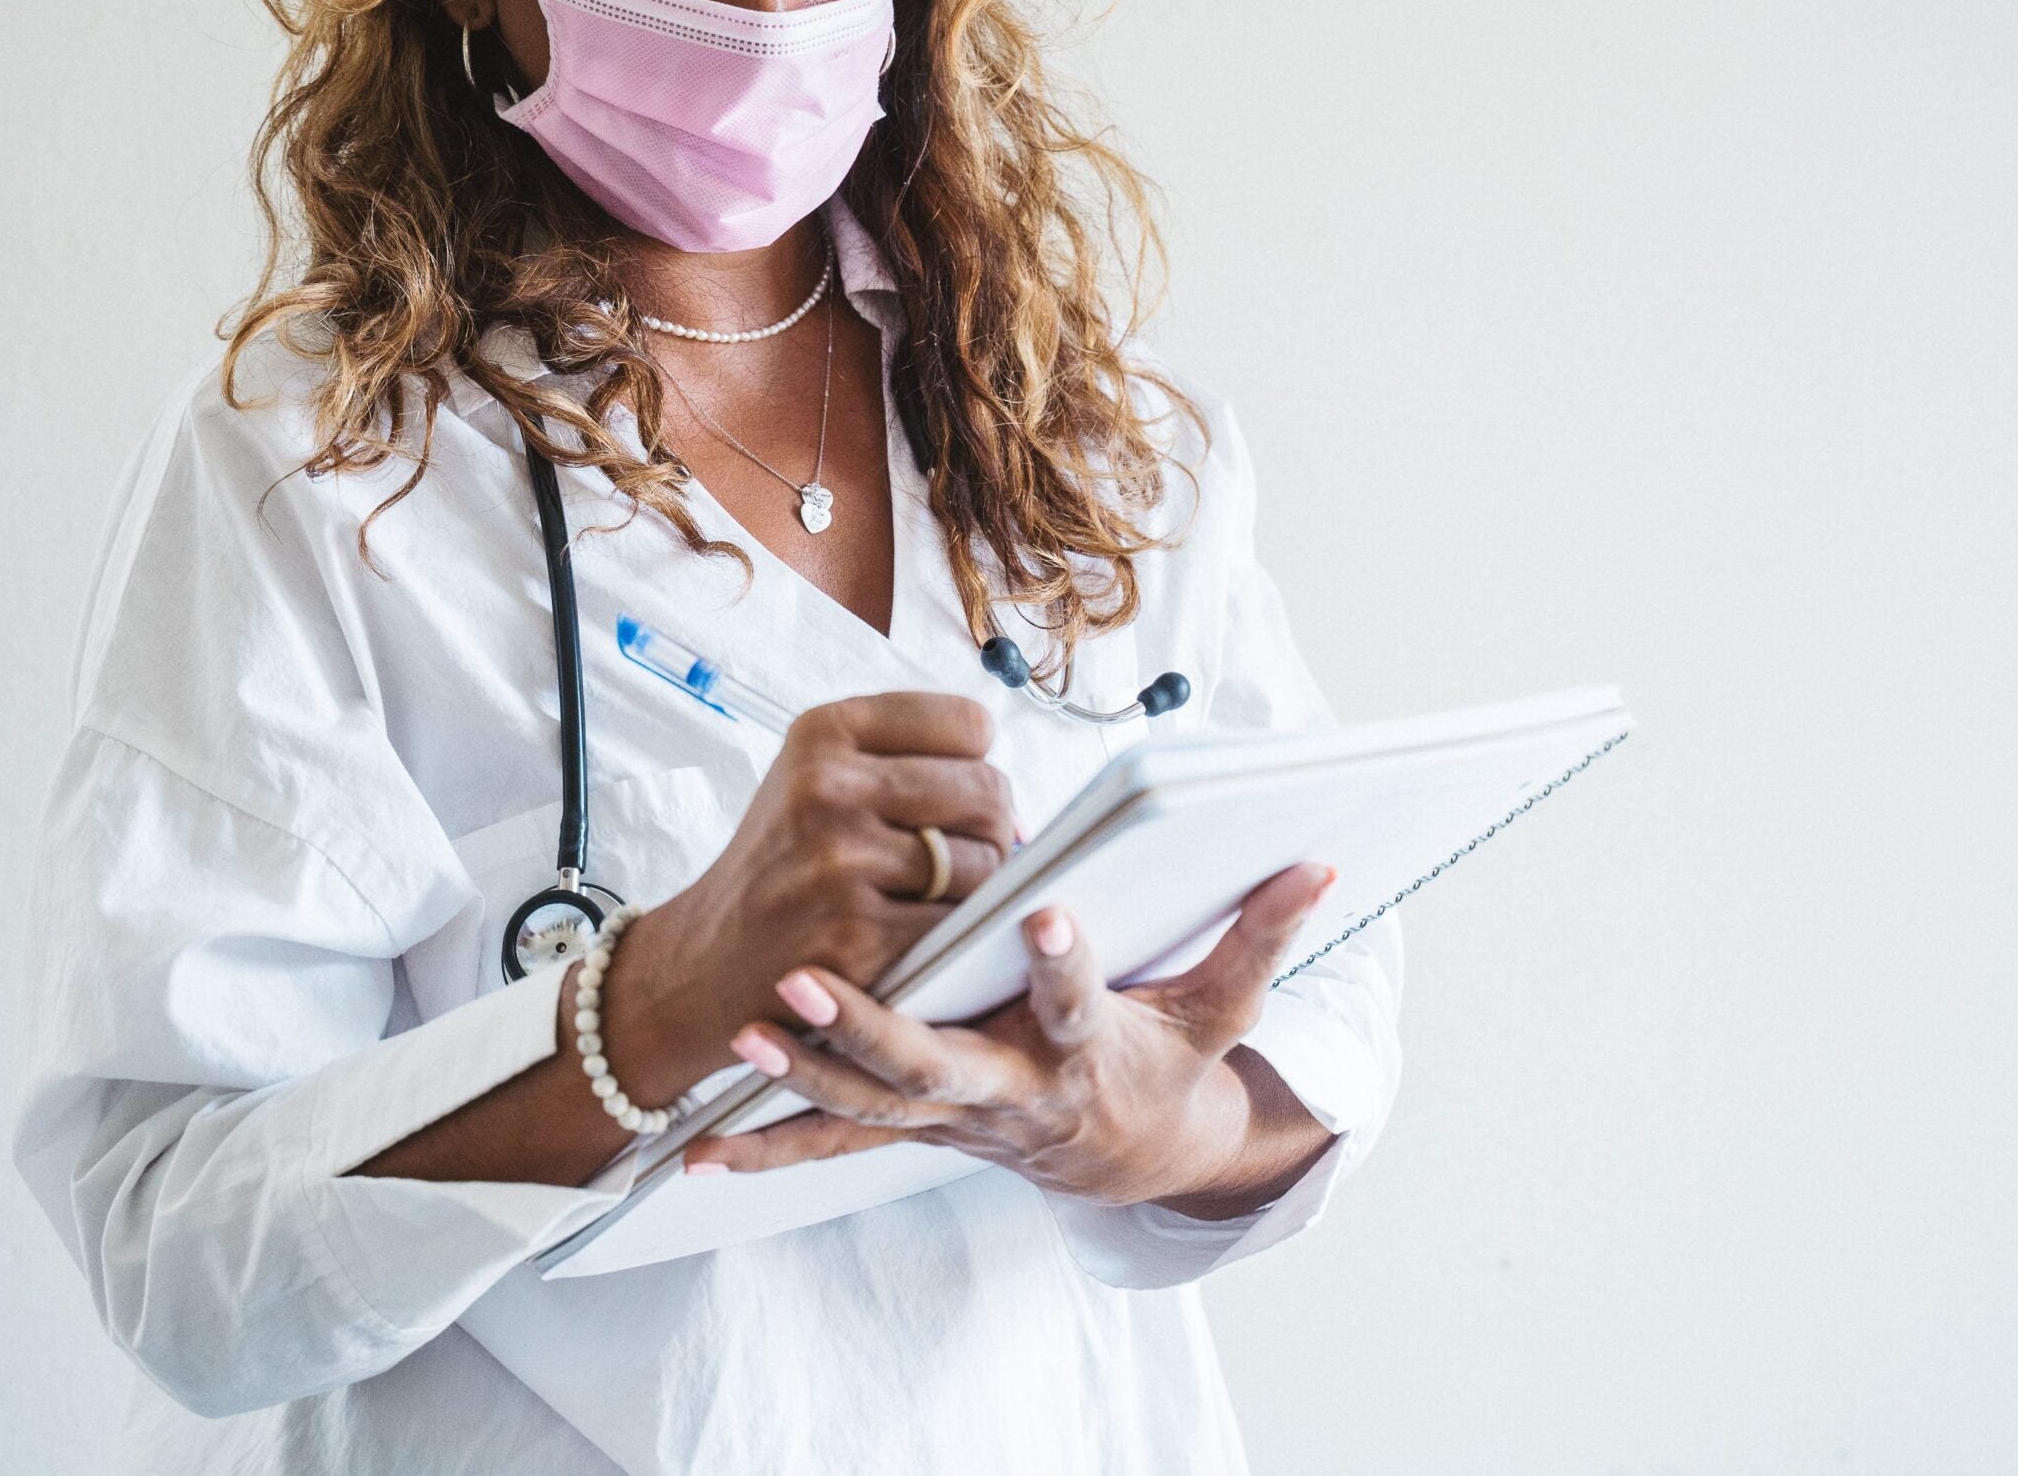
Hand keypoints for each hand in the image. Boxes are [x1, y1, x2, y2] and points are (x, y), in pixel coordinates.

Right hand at [610, 693, 1015, 1100]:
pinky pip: (961, 924)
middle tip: (960, 859)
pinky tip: (921, 938)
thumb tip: (1022, 807)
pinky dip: (956, 937)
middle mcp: (827, 785)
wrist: (707, 960)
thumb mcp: (817, 778)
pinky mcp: (856, 933)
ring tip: (935, 898)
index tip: (951, 796)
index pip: (969, 724)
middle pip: (987, 790)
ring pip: (986, 861)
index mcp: (823, 731)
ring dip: (980, 890)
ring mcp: (840, 860)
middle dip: (992, 830)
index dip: (976, 765)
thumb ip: (908, 759)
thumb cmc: (785, 865)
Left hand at [680, 862, 1339, 1213]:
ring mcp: (952, 1117)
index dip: (1064, 963)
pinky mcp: (912, 1126)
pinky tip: (698, 1147)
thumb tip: (1319, 863)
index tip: (1042, 911)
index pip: (1078, 1002)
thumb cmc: (1170, 1064)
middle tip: (806, 979)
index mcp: (1085, 1050)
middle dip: (870, 1028)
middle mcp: (1010, 1090)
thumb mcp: (1222, 1008)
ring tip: (741, 1031)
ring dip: (800, 1074)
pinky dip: (769, 1145)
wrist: (1124, 1155)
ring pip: (868, 1105)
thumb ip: (1260, 934)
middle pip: (936, 1067)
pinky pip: (834, 1142)